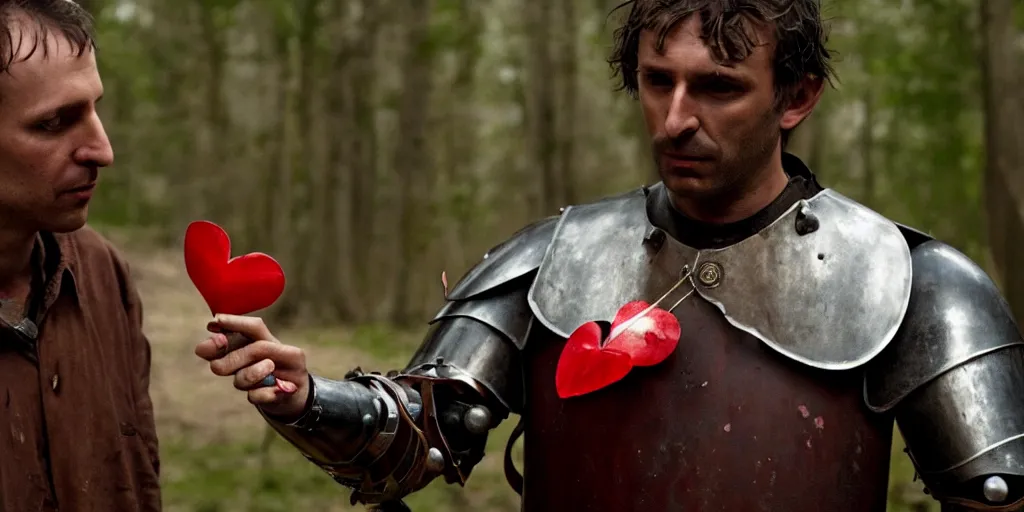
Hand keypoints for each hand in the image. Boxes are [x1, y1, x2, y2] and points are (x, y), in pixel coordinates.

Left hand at [194, 314, 309, 419]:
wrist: (293, 398)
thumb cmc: (263, 374)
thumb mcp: (245, 360)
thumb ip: (225, 351)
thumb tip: (201, 347)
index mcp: (271, 340)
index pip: (255, 326)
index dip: (234, 322)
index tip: (214, 322)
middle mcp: (283, 352)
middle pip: (255, 348)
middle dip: (231, 359)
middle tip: (215, 367)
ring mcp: (290, 371)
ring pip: (256, 372)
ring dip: (242, 379)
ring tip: (242, 382)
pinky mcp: (291, 392)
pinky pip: (261, 394)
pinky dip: (254, 396)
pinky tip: (257, 394)